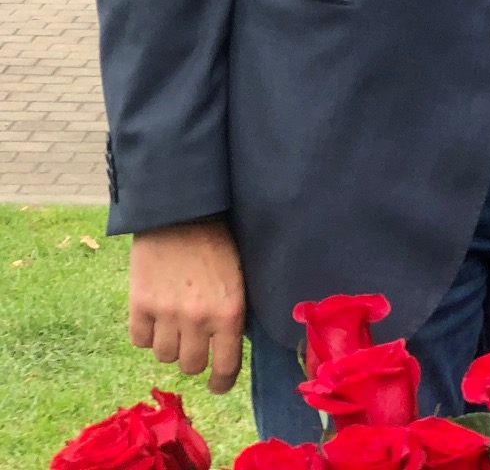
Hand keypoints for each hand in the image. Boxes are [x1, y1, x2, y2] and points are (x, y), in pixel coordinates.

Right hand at [129, 218, 244, 393]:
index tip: (218, 387)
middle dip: (194, 358)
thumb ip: (232, 313)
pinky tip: (154, 316)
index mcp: (230, 312)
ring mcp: (166, 313)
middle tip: (195, 343)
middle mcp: (198, 319)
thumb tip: (227, 348)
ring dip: (170, 346)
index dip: (221, 383)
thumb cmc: (219, 243)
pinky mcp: (139, 305)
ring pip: (164, 356)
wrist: (181, 213)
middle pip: (191, 366)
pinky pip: (139, 341)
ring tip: (174, 324)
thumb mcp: (238, 278)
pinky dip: (146, 334)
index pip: (225, 366)